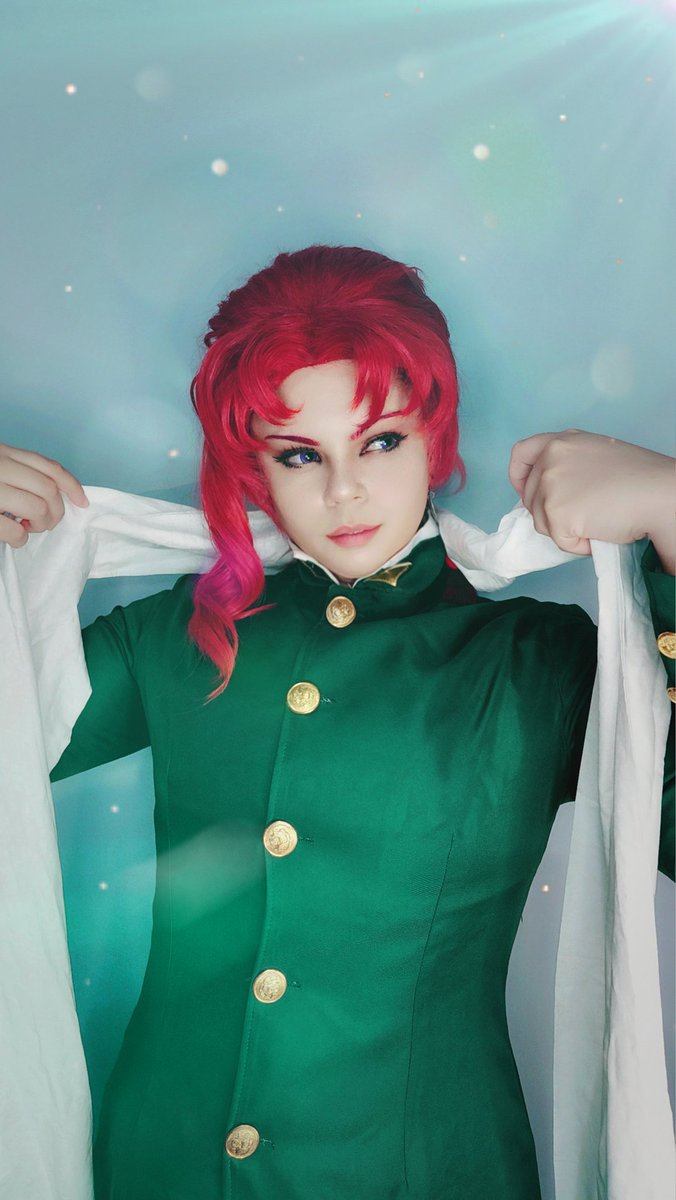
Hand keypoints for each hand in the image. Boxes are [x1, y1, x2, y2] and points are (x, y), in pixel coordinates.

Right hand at [0, 443, 88, 548]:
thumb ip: (19, 473)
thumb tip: (53, 495)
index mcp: (3, 453)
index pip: (48, 466)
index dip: (71, 485)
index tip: (82, 501)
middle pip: (48, 489)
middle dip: (55, 511)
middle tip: (45, 522)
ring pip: (38, 508)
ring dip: (39, 524)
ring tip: (26, 526)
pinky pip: (16, 532)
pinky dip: (20, 539)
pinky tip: (13, 536)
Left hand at [508, 429, 674, 555]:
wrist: (657, 494)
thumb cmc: (638, 477)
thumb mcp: (595, 454)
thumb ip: (567, 464)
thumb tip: (550, 491)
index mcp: (561, 441)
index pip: (520, 454)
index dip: (519, 477)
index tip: (526, 491)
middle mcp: (550, 459)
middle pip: (530, 498)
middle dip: (551, 513)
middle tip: (584, 514)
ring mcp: (550, 486)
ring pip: (542, 523)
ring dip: (567, 530)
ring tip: (599, 518)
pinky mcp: (557, 514)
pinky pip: (560, 541)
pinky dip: (579, 544)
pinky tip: (601, 530)